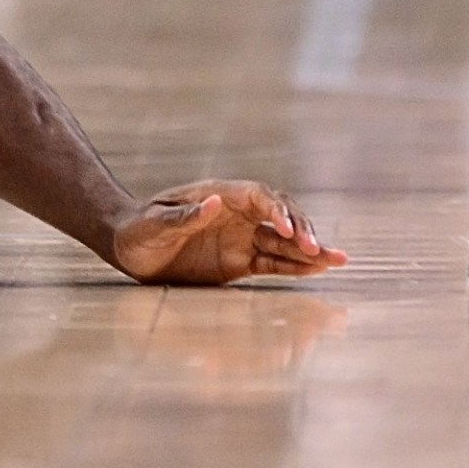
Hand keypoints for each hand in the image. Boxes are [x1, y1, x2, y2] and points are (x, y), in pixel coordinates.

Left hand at [110, 180, 347, 283]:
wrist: (129, 247)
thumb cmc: (138, 230)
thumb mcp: (155, 223)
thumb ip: (184, 216)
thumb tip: (215, 202)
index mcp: (221, 196)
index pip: (260, 197)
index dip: (277, 210)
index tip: (286, 230)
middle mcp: (237, 214)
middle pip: (281, 215)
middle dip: (301, 230)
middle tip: (317, 250)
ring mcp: (241, 237)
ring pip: (284, 241)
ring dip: (309, 250)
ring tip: (339, 260)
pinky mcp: (239, 260)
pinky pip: (273, 262)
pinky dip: (294, 267)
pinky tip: (316, 271)